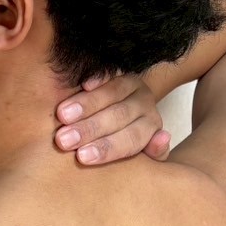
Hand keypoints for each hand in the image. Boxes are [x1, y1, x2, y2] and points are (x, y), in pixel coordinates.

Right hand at [53, 70, 170, 166]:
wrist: (127, 109)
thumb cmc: (124, 142)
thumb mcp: (144, 155)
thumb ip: (153, 153)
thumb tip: (162, 138)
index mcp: (151, 126)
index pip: (131, 138)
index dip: (106, 148)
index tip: (81, 157)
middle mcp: (144, 103)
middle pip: (120, 115)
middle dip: (90, 128)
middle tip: (63, 140)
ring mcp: (131, 83)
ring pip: (113, 92)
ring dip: (86, 104)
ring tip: (62, 116)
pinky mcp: (118, 68)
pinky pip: (109, 70)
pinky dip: (97, 77)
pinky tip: (82, 85)